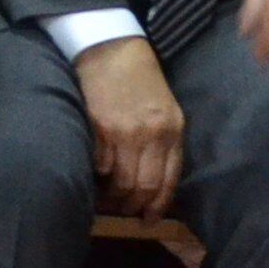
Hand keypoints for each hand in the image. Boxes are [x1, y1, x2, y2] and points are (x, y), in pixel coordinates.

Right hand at [74, 35, 185, 216]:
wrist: (112, 49)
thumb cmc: (140, 80)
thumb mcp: (166, 108)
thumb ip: (164, 142)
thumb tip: (153, 181)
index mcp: (173, 129)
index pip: (169, 179)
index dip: (157, 205)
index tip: (148, 218)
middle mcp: (152, 134)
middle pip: (144, 186)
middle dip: (134, 206)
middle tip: (125, 212)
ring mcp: (125, 132)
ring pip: (121, 182)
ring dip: (113, 196)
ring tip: (107, 198)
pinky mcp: (100, 128)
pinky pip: (100, 166)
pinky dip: (98, 177)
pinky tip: (95, 177)